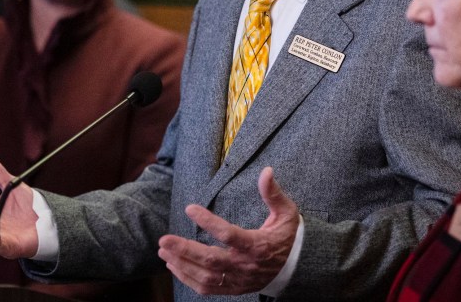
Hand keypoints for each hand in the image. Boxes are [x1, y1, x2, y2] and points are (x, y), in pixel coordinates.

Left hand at [157, 166, 298, 294]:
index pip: (228, 234)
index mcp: (257, 245)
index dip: (208, 222)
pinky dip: (188, 279)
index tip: (190, 208)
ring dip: (182, 265)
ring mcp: (238, 279)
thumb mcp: (287, 212)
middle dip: (184, 250)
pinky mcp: (233, 289)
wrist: (297, 268)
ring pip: (205, 276)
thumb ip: (273, 193)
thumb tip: (266, 171)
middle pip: (210, 260)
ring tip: (164, 251)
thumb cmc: (288, 236)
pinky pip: (207, 289)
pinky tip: (174, 266)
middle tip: (163, 240)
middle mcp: (245, 265)